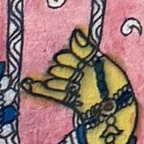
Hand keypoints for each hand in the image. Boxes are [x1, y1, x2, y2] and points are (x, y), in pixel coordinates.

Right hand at [23, 27, 137, 143]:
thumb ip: (85, 50)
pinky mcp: (68, 99)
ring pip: (54, 80)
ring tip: (53, 83)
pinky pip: (50, 93)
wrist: (117, 109)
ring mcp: (71, 85)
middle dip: (62, 71)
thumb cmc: (114, 84)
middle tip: (75, 79)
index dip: (68, 59)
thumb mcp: (102, 62)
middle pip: (59, 68)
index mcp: (86, 61)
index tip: (75, 64)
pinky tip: (26, 84)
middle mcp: (77, 72)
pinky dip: (38, 89)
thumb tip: (74, 34)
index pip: (67, 56)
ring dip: (52, 81)